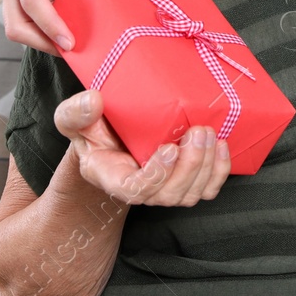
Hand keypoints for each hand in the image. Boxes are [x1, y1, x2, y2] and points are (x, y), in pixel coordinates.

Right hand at [1, 0, 126, 53]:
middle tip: (73, 52)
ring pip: (20, 23)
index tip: (70, 42)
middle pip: (15, 22)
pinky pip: (33, 15)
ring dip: (43, 37)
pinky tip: (72, 31)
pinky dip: (48, 27)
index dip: (49, 24)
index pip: (31, 0)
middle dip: (40, 40)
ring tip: (75, 47)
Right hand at [54, 89, 229, 205]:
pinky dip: (219, 171)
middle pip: (169, 195)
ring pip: (190, 194)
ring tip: (209, 134)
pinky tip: (221, 146)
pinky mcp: (184, 182)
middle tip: (198, 132)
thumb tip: (92, 101)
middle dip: (190, 165)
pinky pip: (207, 189)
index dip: (155, 176)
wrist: (110, 137)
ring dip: (207, 166)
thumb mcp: (74, 119)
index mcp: (111, 177)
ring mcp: (164, 188)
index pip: (134, 190)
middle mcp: (140, 189)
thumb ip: (75, 113)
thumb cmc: (93, 130)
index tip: (168, 149)